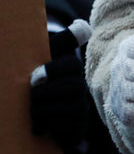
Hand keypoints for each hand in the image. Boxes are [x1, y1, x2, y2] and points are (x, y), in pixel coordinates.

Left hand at [30, 19, 91, 147]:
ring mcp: (81, 108)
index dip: (54, 70)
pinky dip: (50, 125)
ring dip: (44, 109)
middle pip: (73, 85)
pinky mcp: (78, 127)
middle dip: (46, 93)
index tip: (35, 77)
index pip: (71, 65)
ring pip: (70, 105)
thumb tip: (81, 26)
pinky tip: (39, 126)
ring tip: (32, 111)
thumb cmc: (36, 87)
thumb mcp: (43, 62)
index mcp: (70, 69)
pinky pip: (68, 125)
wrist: (35, 121)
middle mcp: (80, 87)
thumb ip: (61, 43)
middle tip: (31, 97)